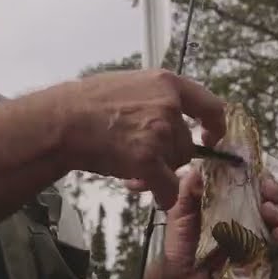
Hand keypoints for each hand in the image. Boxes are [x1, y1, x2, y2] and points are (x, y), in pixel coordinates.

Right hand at [53, 69, 225, 208]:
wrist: (62, 120)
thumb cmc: (87, 102)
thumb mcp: (129, 84)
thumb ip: (156, 97)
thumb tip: (172, 116)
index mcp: (167, 83)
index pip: (210, 105)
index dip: (214, 125)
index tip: (209, 137)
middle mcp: (169, 105)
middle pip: (186, 143)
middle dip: (168, 156)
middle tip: (143, 159)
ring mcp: (160, 132)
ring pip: (175, 165)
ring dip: (158, 172)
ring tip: (129, 167)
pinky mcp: (148, 158)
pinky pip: (168, 187)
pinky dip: (162, 195)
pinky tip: (150, 193)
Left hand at [133, 164, 277, 275]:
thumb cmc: (179, 248)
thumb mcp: (179, 212)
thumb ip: (189, 188)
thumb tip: (204, 167)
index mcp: (223, 201)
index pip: (246, 180)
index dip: (255, 175)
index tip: (257, 174)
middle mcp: (241, 214)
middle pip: (266, 195)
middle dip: (273, 191)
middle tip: (271, 195)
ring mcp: (252, 233)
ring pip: (276, 215)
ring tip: (272, 214)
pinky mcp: (260, 253)